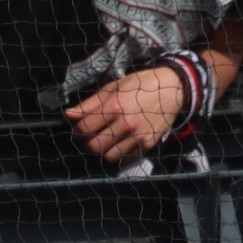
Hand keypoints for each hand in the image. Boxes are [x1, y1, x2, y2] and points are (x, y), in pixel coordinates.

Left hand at [66, 64, 192, 165]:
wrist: (174, 88)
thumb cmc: (141, 84)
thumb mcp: (115, 87)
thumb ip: (90, 103)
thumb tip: (68, 115)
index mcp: (115, 106)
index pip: (84, 129)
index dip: (78, 131)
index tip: (81, 128)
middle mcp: (126, 124)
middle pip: (93, 147)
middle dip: (89, 142)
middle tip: (93, 135)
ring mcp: (138, 136)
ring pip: (108, 157)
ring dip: (105, 150)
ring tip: (109, 139)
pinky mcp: (148, 144)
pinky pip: (125, 158)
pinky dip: (120, 152)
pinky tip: (123, 140)